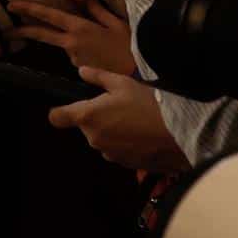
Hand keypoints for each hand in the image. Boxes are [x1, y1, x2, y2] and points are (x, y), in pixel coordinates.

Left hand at [8, 0, 135, 74]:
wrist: (139, 73)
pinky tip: (101, 55)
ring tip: (101, 47)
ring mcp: (74, 58)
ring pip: (65, 46)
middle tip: (5, 30)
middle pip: (42, 34)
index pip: (48, 16)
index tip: (11, 6)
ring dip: (72, 43)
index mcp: (79, 27)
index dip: (28, 9)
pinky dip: (83, 52)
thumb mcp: (115, 22)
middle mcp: (71, 43)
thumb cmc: (129, 45)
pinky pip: (76, 57)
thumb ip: (96, 9)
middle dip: (21, 31)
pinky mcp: (79, 70)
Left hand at [48, 67, 189, 172]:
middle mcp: (94, 138)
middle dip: (97, 118)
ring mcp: (109, 154)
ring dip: (112, 132)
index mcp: (88, 117)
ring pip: (103, 139)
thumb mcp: (122, 83)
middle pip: (86, 127)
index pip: (57, 118)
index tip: (68, 108)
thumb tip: (81, 72)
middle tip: (119, 107)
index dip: (60, 112)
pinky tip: (143, 135)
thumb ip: (98, 77)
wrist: (179, 133)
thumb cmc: (147, 103)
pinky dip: (126, 144)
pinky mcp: (125, 165)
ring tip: (135, 121)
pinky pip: (118, 151)